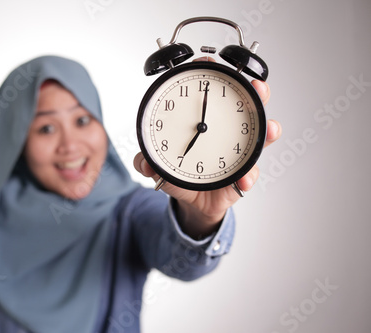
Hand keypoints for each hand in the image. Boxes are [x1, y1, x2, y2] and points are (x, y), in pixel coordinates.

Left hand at [133, 56, 281, 238]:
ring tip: (269, 129)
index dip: (210, 73)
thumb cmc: (178, 175)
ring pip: (259, 134)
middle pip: (246, 105)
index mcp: (202, 122)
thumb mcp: (157, 166)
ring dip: (267, 129)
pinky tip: (245, 179)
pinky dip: (249, 176)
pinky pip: (251, 172)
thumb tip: (144, 163)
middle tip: (258, 87)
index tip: (208, 61)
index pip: (209, 91)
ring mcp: (239, 150)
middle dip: (256, 92)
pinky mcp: (245, 173)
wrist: (193, 202)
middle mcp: (225, 131)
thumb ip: (147, 163)